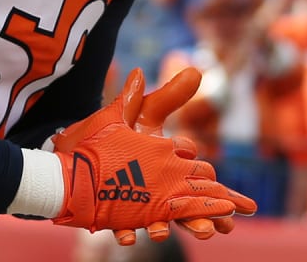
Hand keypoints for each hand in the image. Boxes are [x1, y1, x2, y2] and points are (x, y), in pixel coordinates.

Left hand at [51, 70, 248, 238]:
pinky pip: (122, 227)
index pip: (199, 178)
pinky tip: (128, 237)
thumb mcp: (143, 112)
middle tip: (216, 228)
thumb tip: (194, 70)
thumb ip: (167, 96)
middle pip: (186, 206)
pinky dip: (126, 233)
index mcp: (169, 168)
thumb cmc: (115, 131)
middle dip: (202, 218)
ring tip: (169, 234)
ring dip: (167, 229)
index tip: (232, 202)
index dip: (217, 189)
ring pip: (160, 220)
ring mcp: (137, 202)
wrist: (75, 147)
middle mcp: (158, 189)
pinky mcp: (114, 212)